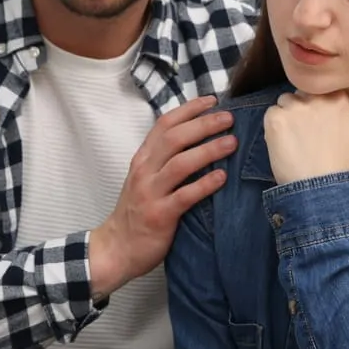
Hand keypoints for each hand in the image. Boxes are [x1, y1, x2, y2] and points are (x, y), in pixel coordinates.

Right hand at [90, 96, 235, 293]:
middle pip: (174, 138)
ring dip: (208, 150)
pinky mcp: (159, 215)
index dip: (189, 109)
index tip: (212, 101)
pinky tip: (222, 177)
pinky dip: (205, 184)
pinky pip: (185, 196)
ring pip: (180, 163)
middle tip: (229, 118)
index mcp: (143, 159)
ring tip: (232, 143)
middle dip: (203, 125)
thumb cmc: (137, 212)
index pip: (164, 124)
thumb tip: (198, 140)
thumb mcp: (145, 179)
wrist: (116, 248)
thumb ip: (165, 160)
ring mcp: (150, 193)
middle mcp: (144, 171)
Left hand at [264, 82, 348, 186]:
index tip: (320, 127)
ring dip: (287, 117)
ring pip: (285, 102)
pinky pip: (271, 113)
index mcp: (338, 97)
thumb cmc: (342, 159)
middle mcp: (317, 97)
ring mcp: (294, 106)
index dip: (317, 108)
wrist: (318, 187)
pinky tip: (285, 143)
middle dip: (303, 110)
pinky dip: (274, 127)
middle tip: (308, 137)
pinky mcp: (275, 117)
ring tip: (297, 141)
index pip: (320, 91)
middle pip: (301, 94)